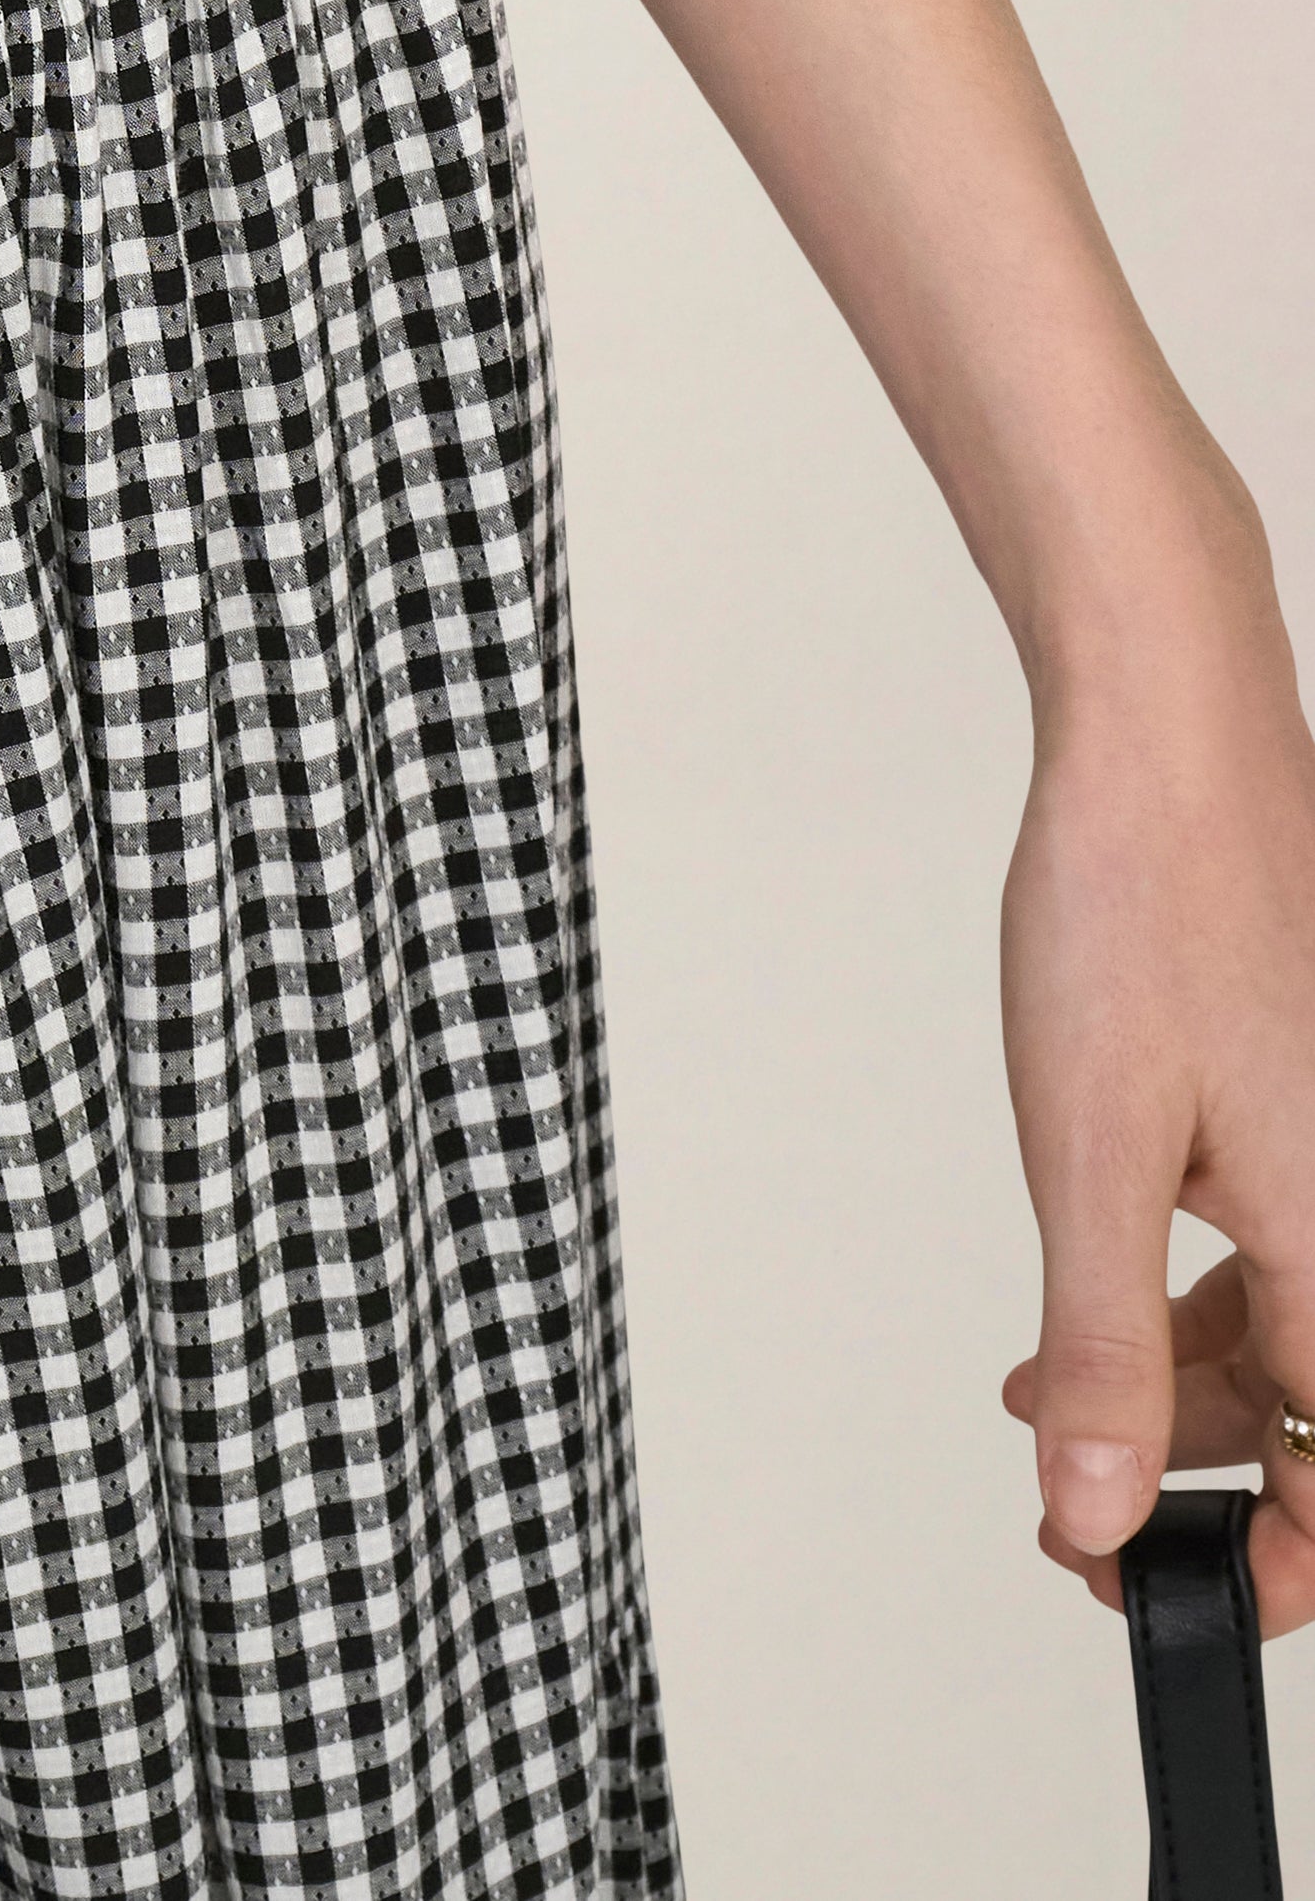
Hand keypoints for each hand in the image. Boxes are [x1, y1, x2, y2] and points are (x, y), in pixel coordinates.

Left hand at [990, 511, 1314, 1634]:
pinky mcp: (1306, 1110)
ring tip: (1050, 1410)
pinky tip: (1096, 1304)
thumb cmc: (1139, 911)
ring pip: (1291, 1338)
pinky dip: (1192, 1300)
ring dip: (1183, 1393)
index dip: (1263, 1568)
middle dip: (1200, 1484)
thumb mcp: (1091, 1154)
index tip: (1156, 1597)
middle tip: (1077, 1513)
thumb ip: (1102, 1350)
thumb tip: (1093, 1512)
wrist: (1169, 742)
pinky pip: (1277, 1253)